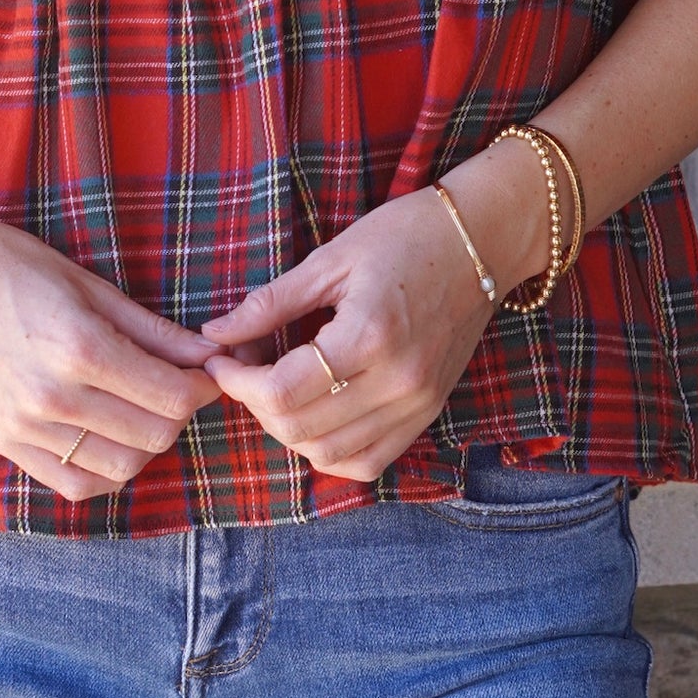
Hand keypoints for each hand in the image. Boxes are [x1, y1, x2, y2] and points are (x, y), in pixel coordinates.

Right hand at [0, 176, 224, 502]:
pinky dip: (106, 468)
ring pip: (121, 467)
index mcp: (79, 348)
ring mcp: (25, 428)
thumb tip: (207, 355)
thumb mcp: (90, 285)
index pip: (171, 397)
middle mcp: (53, 398)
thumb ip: (152, 330)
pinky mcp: (5, 443)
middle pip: (154, 435)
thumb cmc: (14, 265)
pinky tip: (111, 435)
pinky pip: (76, 484)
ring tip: (144, 406)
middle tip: (179, 384)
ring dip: (147, 442)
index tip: (207, 372)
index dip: (202, 387)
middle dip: (180, 412)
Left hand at [198, 152, 547, 483]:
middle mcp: (397, 383)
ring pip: (329, 455)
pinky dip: (329, 451)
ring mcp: (417, 405)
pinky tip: (314, 415)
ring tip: (275, 386)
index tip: (219, 360)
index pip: (283, 391)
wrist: (482, 241)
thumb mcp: (331, 258)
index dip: (237, 382)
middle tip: (243, 366)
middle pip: (300, 430)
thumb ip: (271, 302)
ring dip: (288, 430)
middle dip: (255, 404)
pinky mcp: (427, 414)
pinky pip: (368, 462)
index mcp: (370, 335)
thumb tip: (215, 333)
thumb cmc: (406, 235)